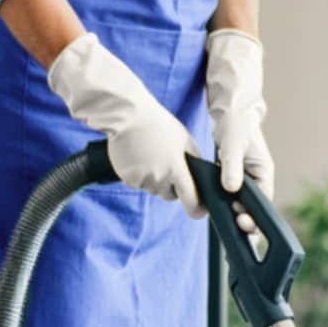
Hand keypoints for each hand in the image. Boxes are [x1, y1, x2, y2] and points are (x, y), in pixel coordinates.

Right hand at [48, 33, 203, 217]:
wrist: (127, 115)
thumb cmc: (158, 124)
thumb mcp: (184, 138)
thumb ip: (193, 159)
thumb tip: (200, 174)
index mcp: (176, 169)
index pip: (191, 199)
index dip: (197, 208)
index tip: (200, 211)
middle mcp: (160, 179)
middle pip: (170, 195)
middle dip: (171, 186)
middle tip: (166, 164)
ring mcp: (142, 180)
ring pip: (153, 189)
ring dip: (154, 179)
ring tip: (149, 155)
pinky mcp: (128, 178)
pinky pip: (138, 184)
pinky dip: (139, 175)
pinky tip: (137, 157)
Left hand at [205, 29, 274, 207]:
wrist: (230, 107)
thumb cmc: (236, 121)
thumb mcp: (233, 142)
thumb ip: (232, 166)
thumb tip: (231, 188)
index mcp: (263, 171)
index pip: (264, 202)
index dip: (255, 216)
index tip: (243, 221)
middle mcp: (256, 177)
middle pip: (253, 207)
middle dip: (244, 218)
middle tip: (233, 223)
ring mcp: (243, 178)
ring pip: (240, 202)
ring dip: (232, 211)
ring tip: (223, 218)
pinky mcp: (231, 176)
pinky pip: (228, 194)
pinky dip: (223, 201)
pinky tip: (214, 205)